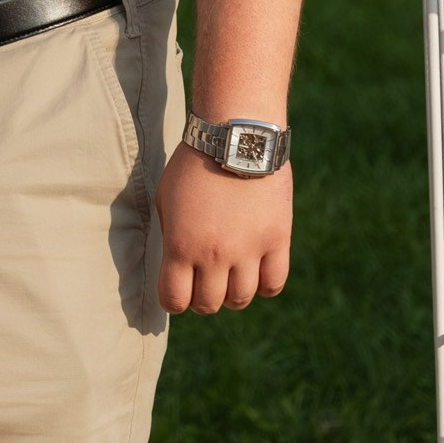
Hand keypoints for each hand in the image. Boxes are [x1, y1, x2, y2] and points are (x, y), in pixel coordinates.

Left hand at [156, 143, 291, 314]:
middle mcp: (214, 255)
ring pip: (241, 299)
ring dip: (232, 294)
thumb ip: (171, 238)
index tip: (178, 291)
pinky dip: (264, 286)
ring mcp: (248, 250)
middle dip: (202, 299)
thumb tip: (174, 268)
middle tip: (204, 283)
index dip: (174, 300)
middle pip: (208, 304)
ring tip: (229, 277)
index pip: (175, 300)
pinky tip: (256, 273)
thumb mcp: (166, 200)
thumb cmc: (193, 165)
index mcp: (181, 246)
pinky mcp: (277, 240)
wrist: (235, 137)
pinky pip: (273, 284)